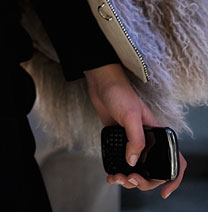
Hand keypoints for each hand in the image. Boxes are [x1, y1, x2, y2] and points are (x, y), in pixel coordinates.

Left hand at [84, 62, 186, 199]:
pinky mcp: (120, 141)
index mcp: (157, 134)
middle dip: (142, 181)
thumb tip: (133, 162)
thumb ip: (136, 139)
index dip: (173, 178)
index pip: (174, 159)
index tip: (164, 191)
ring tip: (116, 178)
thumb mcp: (131, 115)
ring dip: (128, 180)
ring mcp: (133, 141)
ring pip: (137, 170)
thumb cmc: (119, 93)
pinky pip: (123, 163)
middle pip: (153, 171)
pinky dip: (119, 172)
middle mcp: (148, 140)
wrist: (101, 83)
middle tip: (129, 179)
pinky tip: (111, 175)